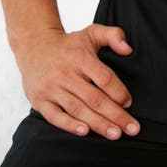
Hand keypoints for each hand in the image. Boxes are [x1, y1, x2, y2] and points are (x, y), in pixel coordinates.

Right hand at [14, 24, 139, 139]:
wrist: (34, 45)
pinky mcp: (40, 101)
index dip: (119, 92)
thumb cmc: (69, 44)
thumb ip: (114, 35)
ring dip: (98, 124)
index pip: (104, 78)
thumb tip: (129, 50)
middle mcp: (66, 74)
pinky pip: (55, 116)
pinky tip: (85, 132)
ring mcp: (52, 88)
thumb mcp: (93, 32)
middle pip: (95, 98)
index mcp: (81, 58)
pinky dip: (70, 125)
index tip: (129, 103)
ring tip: (115, 134)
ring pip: (78, 109)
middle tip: (132, 128)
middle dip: (115, 115)